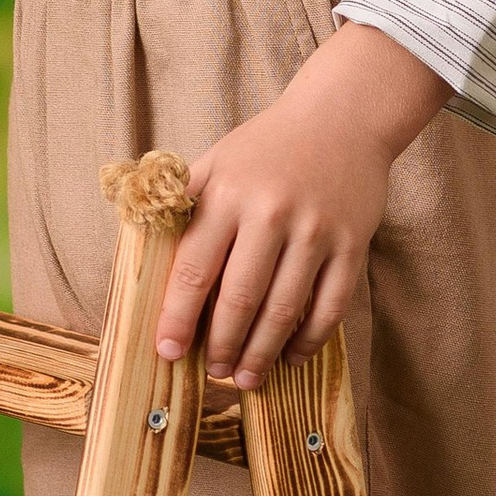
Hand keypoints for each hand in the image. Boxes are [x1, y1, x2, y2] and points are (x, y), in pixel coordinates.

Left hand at [152, 24, 448, 389]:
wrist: (341, 117)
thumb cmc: (267, 148)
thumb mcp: (216, 163)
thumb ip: (183, 209)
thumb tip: (144, 263)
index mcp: (227, 194)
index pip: (193, 269)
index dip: (178, 317)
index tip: (168, 351)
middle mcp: (271, 213)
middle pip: (239, 298)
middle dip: (221, 345)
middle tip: (213, 373)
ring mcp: (315, 230)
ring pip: (285, 310)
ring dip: (262, 353)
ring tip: (246, 378)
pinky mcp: (351, 244)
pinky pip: (329, 306)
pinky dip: (309, 340)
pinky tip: (291, 356)